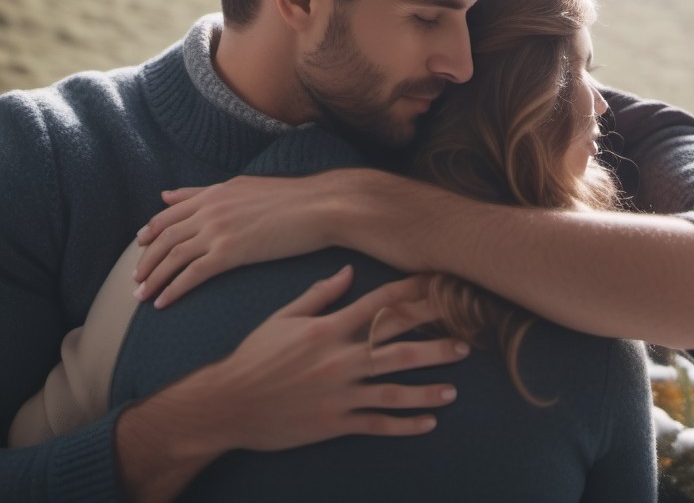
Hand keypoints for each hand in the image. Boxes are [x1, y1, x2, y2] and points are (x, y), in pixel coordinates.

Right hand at [116, 266, 468, 502]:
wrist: (227, 404)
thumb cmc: (255, 356)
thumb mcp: (284, 317)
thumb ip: (320, 295)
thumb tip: (348, 269)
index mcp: (328, 328)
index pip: (379, 304)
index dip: (411, 293)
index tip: (438, 284)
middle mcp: (339, 358)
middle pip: (397, 346)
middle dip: (434, 341)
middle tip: (466, 337)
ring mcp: (339, 393)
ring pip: (393, 389)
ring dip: (428, 388)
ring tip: (455, 386)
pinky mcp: (334, 423)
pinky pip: (376, 424)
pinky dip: (404, 424)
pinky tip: (429, 422)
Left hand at [135, 174, 334, 306]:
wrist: (319, 207)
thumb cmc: (291, 198)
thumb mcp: (242, 186)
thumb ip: (204, 191)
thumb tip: (167, 194)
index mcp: (214, 193)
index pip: (168, 214)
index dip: (149, 233)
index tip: (140, 248)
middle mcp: (210, 210)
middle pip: (163, 238)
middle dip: (145, 261)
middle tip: (136, 280)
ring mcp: (218, 231)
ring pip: (172, 258)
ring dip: (153, 279)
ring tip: (142, 297)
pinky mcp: (230, 253)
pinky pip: (191, 275)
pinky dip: (173, 290)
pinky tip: (163, 303)